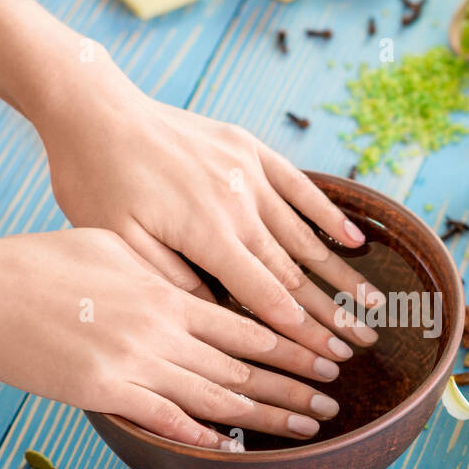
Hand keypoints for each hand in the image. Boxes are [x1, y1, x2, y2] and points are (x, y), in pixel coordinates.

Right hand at [0, 229, 343, 445]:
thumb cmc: (38, 264)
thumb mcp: (111, 249)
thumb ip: (158, 273)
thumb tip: (192, 287)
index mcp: (165, 292)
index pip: (246, 322)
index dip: (293, 341)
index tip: (327, 352)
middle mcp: (160, 328)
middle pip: (244, 364)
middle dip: (295, 382)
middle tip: (335, 396)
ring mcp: (133, 361)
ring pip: (216, 395)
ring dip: (267, 413)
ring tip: (307, 424)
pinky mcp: (103, 390)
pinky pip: (165, 417)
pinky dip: (203, 433)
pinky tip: (235, 446)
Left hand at [31, 56, 382, 362]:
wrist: (95, 109)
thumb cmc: (95, 180)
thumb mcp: (117, 241)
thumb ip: (171, 280)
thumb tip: (215, 319)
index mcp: (208, 234)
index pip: (267, 296)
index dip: (303, 332)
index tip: (332, 359)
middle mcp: (238, 204)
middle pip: (295, 271)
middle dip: (333, 312)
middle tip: (364, 342)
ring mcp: (248, 173)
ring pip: (303, 234)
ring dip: (341, 271)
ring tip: (374, 301)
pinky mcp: (248, 148)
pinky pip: (298, 186)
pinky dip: (327, 215)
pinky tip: (354, 239)